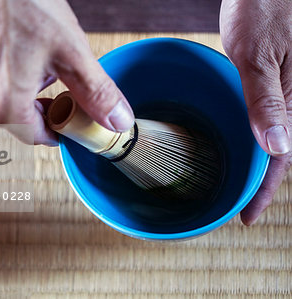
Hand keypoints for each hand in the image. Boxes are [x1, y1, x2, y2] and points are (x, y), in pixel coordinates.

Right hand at [0, 0, 133, 145]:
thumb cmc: (21, 2)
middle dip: (34, 100)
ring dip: (10, 84)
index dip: (56, 127)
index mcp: (1, 107)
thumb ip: (96, 94)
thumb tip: (117, 122)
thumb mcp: (70, 51)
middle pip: (13, 116)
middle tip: (49, 71)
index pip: (36, 136)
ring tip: (22, 50)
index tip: (65, 115)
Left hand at [220, 0, 290, 224]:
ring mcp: (287, 91)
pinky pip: (266, 116)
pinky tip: (238, 143)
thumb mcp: (257, 57)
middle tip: (237, 204)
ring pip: (273, 137)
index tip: (247, 216)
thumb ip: (266, 101)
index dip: (265, 190)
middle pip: (280, 152)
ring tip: (235, 183)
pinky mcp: (275, 81)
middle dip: (260, 182)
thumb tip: (278, 147)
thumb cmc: (263, 9)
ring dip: (256, 162)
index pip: (283, 157)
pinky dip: (253, 136)